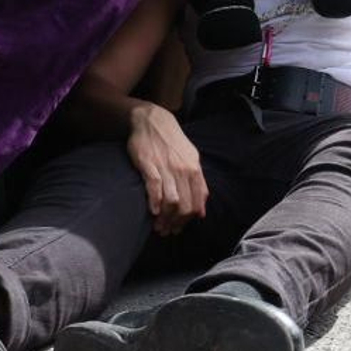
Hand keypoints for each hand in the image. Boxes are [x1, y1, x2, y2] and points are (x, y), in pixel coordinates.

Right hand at [125, 104, 207, 236]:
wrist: (152, 120)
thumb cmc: (171, 142)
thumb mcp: (191, 159)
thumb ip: (198, 184)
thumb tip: (202, 211)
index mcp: (194, 170)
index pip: (196, 202)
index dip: (188, 220)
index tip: (179, 228)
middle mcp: (182, 170)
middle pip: (184, 206)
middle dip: (176, 223)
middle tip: (167, 231)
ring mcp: (166, 167)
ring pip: (171, 201)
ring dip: (165, 218)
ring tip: (158, 226)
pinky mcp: (149, 165)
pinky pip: (155, 188)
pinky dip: (155, 203)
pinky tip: (153, 212)